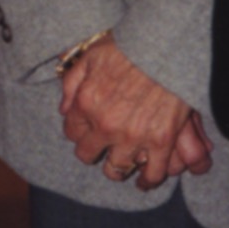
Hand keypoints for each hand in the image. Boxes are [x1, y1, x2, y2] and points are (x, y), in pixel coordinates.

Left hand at [58, 35, 212, 190]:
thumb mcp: (90, 56)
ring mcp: (133, 136)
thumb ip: (71, 83)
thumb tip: (64, 109)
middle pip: (89, 154)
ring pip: (117, 169)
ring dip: (117, 167)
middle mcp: (105, 125)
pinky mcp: (161, 142)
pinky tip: (145, 179)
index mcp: (86, 103)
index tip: (86, 129)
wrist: (164, 48)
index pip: (72, 132)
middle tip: (102, 146)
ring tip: (121, 163)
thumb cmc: (127, 47)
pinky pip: (153, 174)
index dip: (78, 130)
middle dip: (93, 150)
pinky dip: (148, 180)